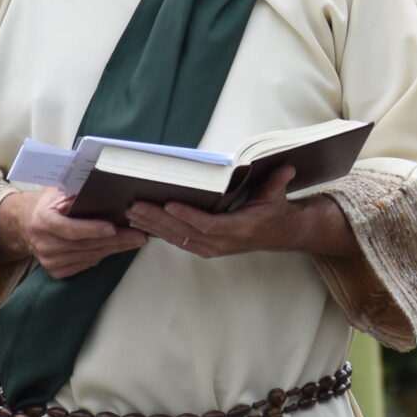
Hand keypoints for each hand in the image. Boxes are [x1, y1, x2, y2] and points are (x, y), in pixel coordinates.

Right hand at [1, 187, 146, 278]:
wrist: (26, 224)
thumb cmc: (48, 203)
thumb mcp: (56, 191)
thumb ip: (73, 190)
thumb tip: (97, 182)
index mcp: (43, 220)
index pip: (69, 228)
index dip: (91, 229)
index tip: (113, 227)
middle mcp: (44, 243)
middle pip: (85, 245)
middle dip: (115, 240)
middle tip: (139, 235)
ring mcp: (49, 260)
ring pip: (89, 256)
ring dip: (114, 249)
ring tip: (135, 240)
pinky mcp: (56, 271)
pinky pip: (85, 264)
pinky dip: (103, 255)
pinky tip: (117, 247)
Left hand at [128, 168, 334, 260]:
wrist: (281, 234)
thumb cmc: (275, 210)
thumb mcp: (277, 195)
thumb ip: (278, 181)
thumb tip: (286, 168)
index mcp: (239, 229)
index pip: (209, 224)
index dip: (188, 215)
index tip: (168, 203)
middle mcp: (222, 243)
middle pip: (185, 232)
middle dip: (157, 219)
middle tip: (134, 206)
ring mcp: (212, 248)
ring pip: (177, 238)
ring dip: (152, 226)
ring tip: (130, 213)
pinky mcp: (204, 248)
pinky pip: (178, 241)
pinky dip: (158, 232)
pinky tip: (141, 223)